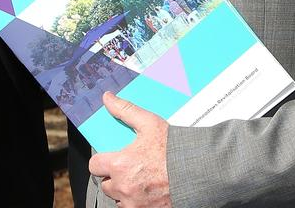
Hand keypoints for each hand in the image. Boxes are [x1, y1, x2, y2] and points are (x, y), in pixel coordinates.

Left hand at [88, 92, 171, 207]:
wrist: (200, 171)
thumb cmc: (175, 149)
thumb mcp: (150, 123)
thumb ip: (125, 110)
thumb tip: (108, 98)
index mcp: (120, 165)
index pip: (95, 166)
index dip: (102, 160)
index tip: (111, 158)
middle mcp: (123, 187)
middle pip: (106, 185)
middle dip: (115, 177)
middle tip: (131, 168)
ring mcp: (134, 203)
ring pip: (119, 198)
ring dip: (126, 191)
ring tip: (142, 180)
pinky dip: (138, 201)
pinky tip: (150, 191)